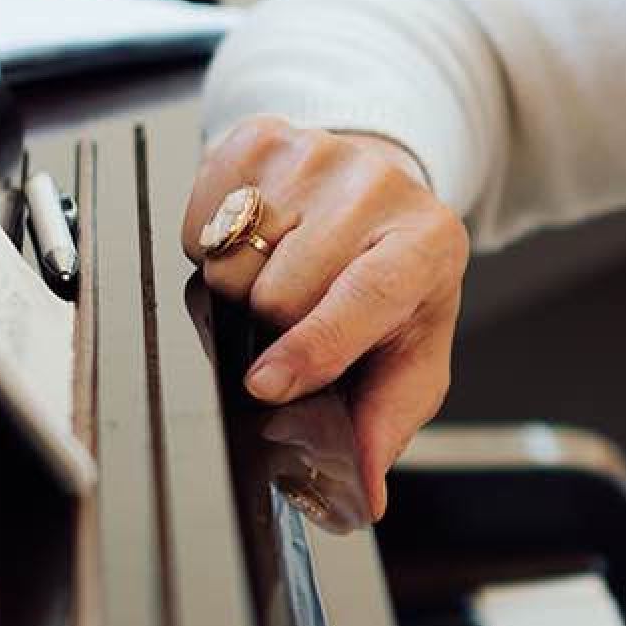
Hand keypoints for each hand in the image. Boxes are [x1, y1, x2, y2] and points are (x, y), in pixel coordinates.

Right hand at [181, 118, 467, 517]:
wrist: (382, 190)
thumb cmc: (395, 283)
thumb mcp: (410, 354)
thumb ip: (387, 422)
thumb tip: (365, 489)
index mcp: (427, 245)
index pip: (363, 297)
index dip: (311, 348)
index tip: (266, 386)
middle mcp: (377, 188)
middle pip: (279, 289)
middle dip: (273, 321)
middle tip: (296, 313)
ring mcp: (316, 154)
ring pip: (232, 254)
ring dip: (241, 281)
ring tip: (280, 271)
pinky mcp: (259, 136)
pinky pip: (197, 214)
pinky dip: (211, 240)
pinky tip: (256, 239)